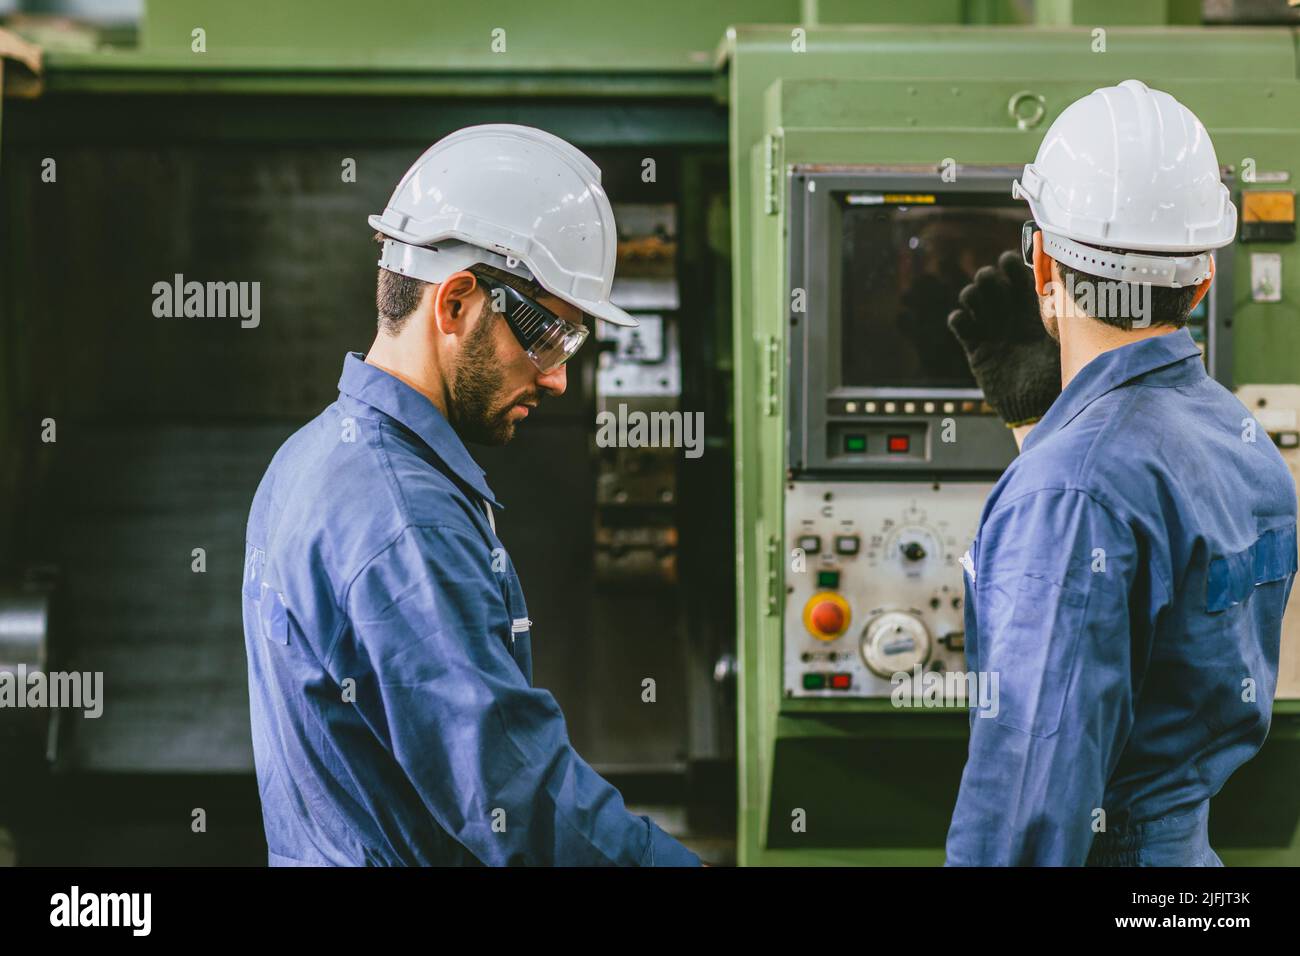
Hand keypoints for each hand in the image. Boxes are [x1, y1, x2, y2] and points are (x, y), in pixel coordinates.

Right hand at [947, 250, 1060, 427]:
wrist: (1037, 407)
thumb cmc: (1057, 373)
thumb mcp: (1064, 338)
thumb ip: (1061, 311)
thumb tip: (1067, 281)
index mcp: (1031, 309)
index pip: (1017, 278)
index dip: (1011, 266)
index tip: (1009, 261)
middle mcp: (1009, 315)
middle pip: (990, 283)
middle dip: (987, 277)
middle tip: (990, 279)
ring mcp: (991, 330)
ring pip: (972, 299)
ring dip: (971, 293)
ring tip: (974, 298)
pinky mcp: (976, 349)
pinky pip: (961, 326)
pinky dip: (958, 318)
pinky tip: (963, 319)